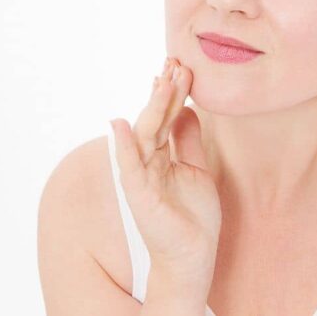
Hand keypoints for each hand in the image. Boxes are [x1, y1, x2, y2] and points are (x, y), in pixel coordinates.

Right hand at [109, 57, 220, 282]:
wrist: (194, 254)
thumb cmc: (193, 215)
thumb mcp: (197, 168)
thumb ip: (187, 140)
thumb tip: (186, 109)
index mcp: (161, 154)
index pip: (166, 116)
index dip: (172, 91)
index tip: (180, 65)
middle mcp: (147, 161)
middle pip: (155, 118)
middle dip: (165, 91)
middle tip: (176, 62)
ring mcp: (141, 176)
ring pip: (145, 134)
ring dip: (153, 107)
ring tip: (163, 80)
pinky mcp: (139, 195)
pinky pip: (129, 166)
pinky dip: (123, 145)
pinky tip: (120, 124)